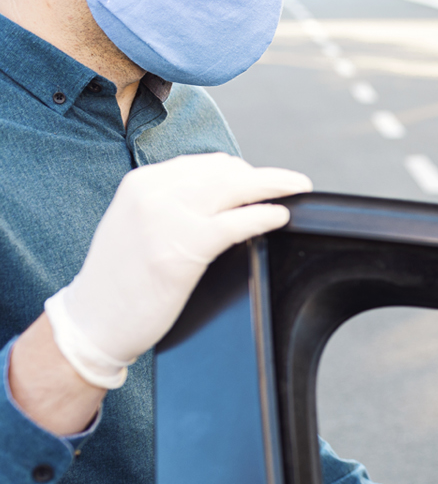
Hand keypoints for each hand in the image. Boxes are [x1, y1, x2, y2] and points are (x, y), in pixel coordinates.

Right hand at [45, 153, 310, 387]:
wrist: (93, 320)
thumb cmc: (121, 279)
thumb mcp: (137, 225)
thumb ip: (171, 205)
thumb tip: (223, 196)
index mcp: (142, 183)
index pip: (205, 164)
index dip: (240, 171)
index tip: (261, 180)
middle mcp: (153, 192)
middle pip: (225, 171)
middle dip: (266, 175)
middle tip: (294, 183)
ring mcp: (167, 218)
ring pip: (236, 188)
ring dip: (275, 186)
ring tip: (298, 190)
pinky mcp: (184, 248)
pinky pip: (237, 223)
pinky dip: (265, 215)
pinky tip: (280, 217)